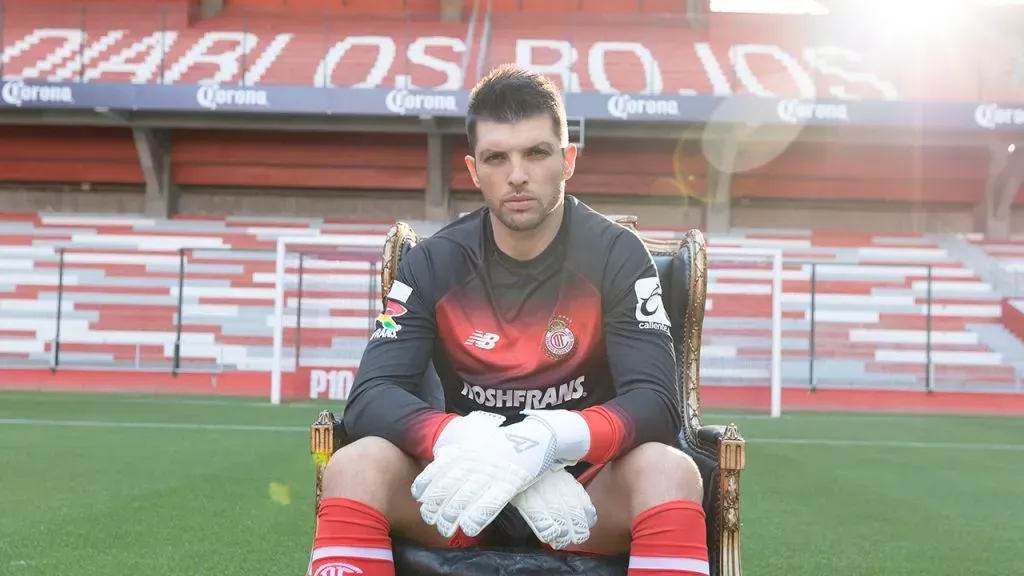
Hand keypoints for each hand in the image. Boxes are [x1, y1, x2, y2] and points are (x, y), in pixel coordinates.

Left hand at [412, 409, 591, 538]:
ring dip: (450, 517)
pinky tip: (468, 528)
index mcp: (465, 450)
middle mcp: (474, 462)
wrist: (538, 435)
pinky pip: (489, 504)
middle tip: (430, 519)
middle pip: (447, 488)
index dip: (425, 485)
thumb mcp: (476, 435)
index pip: (437, 469)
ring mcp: (491, 473)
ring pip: (464, 498)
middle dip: (435, 506)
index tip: (420, 497)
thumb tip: (439, 454)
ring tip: (445, 528)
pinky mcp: (508, 484)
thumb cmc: (504, 439)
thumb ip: (458, 446)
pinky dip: (476, 518)